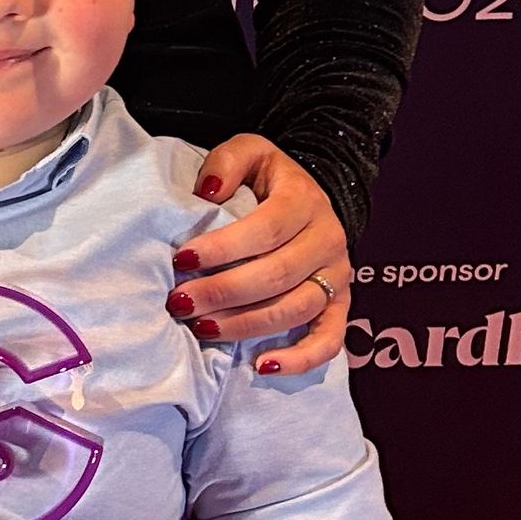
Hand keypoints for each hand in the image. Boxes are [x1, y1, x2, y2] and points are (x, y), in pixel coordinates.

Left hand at [168, 135, 349, 374]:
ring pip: (295, 309)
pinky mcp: (340, 304)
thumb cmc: (266, 180)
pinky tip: (263, 367)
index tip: (182, 259)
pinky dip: (300, 359)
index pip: (265, 230)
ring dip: (245, 325)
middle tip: (180, 302)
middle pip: (276, 274)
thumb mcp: (249, 152)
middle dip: (222, 292)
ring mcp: (337, 275)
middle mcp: (327, 239)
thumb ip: (226, 163)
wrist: (307, 196)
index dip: (223, 248)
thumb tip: (206, 191)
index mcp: (304, 201)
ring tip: (201, 328)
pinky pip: (329, 339)